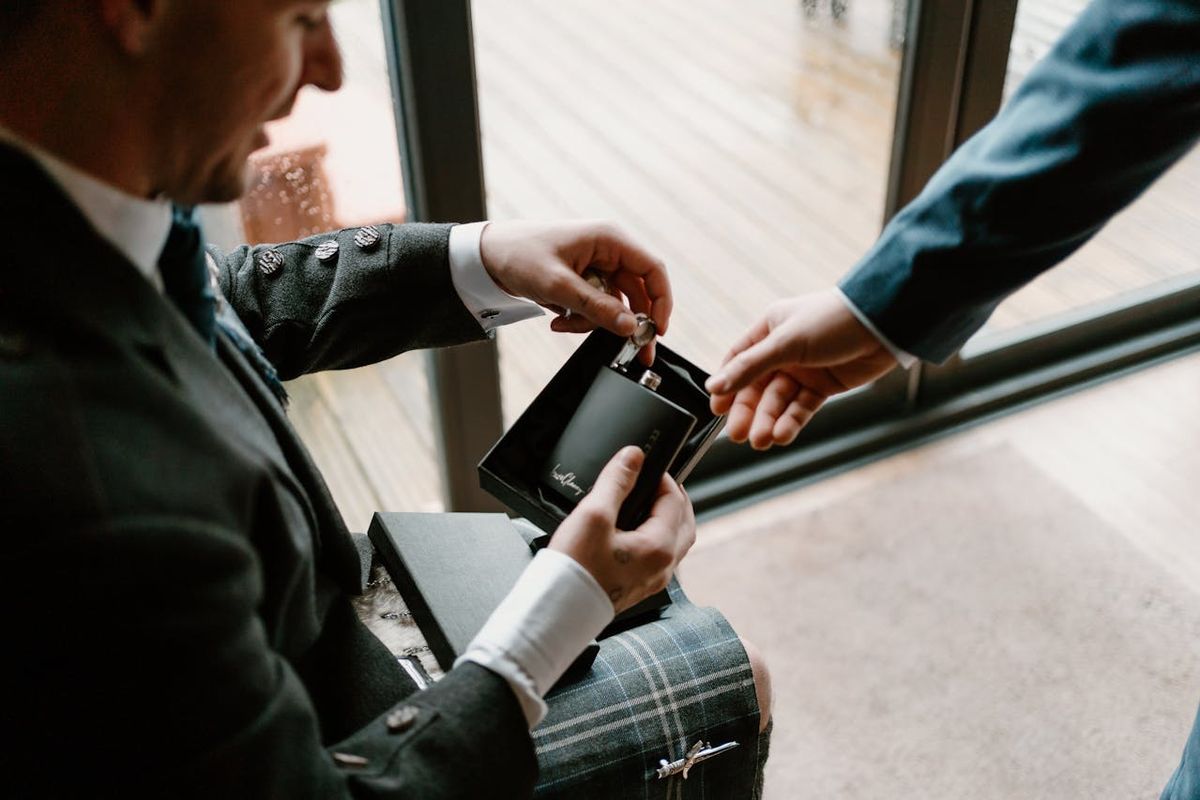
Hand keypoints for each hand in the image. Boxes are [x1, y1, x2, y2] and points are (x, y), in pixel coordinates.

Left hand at [479, 220, 670, 363]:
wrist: (485, 256)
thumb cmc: (518, 255)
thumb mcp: (558, 286)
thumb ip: (597, 307)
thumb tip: (631, 327)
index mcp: (609, 239)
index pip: (652, 270)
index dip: (661, 301)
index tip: (657, 331)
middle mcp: (608, 251)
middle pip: (637, 293)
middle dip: (629, 323)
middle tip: (634, 352)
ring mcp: (597, 266)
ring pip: (615, 305)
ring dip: (594, 322)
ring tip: (564, 325)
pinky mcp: (584, 281)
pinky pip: (596, 307)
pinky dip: (580, 320)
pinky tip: (558, 320)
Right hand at [549, 446, 694, 613]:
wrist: (558, 610)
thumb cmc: (574, 569)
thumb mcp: (594, 514)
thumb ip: (617, 481)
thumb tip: (633, 456)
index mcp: (659, 547)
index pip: (674, 501)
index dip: (663, 478)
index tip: (645, 465)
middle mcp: (663, 567)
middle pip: (685, 523)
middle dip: (674, 498)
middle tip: (656, 481)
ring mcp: (653, 580)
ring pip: (676, 542)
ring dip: (669, 518)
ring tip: (648, 502)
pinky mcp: (639, 587)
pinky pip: (660, 557)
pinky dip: (658, 537)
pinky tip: (636, 530)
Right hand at [705, 289, 899, 448]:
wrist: (884, 324)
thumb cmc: (833, 320)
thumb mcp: (785, 342)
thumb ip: (749, 367)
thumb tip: (714, 386)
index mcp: (769, 330)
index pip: (738, 360)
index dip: (727, 385)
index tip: (717, 408)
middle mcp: (783, 350)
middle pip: (757, 387)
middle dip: (748, 411)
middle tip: (738, 435)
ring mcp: (804, 369)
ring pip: (779, 401)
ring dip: (768, 421)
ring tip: (761, 440)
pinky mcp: (823, 386)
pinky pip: (801, 408)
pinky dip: (791, 422)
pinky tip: (782, 435)